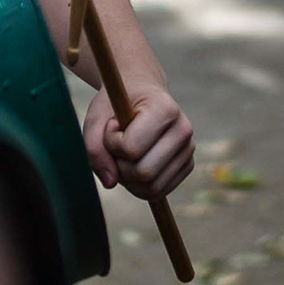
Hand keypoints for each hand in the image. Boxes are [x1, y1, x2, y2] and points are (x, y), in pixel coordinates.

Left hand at [86, 82, 193, 196]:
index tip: (113, 124)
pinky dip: (140, 185)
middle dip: (119, 165)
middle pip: (144, 173)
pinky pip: (158, 191)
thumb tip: (110, 182)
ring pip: (152, 188)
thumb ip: (94, 148)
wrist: (141, 93)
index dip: (111, 142)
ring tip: (126, 154)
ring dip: (128, 178)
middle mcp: (183, 129)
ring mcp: (189, 149)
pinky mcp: (188, 165)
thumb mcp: (96, 117)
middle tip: (117, 144)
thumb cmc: (118, 103)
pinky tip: (136, 162)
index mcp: (165, 108)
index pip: (131, 148)